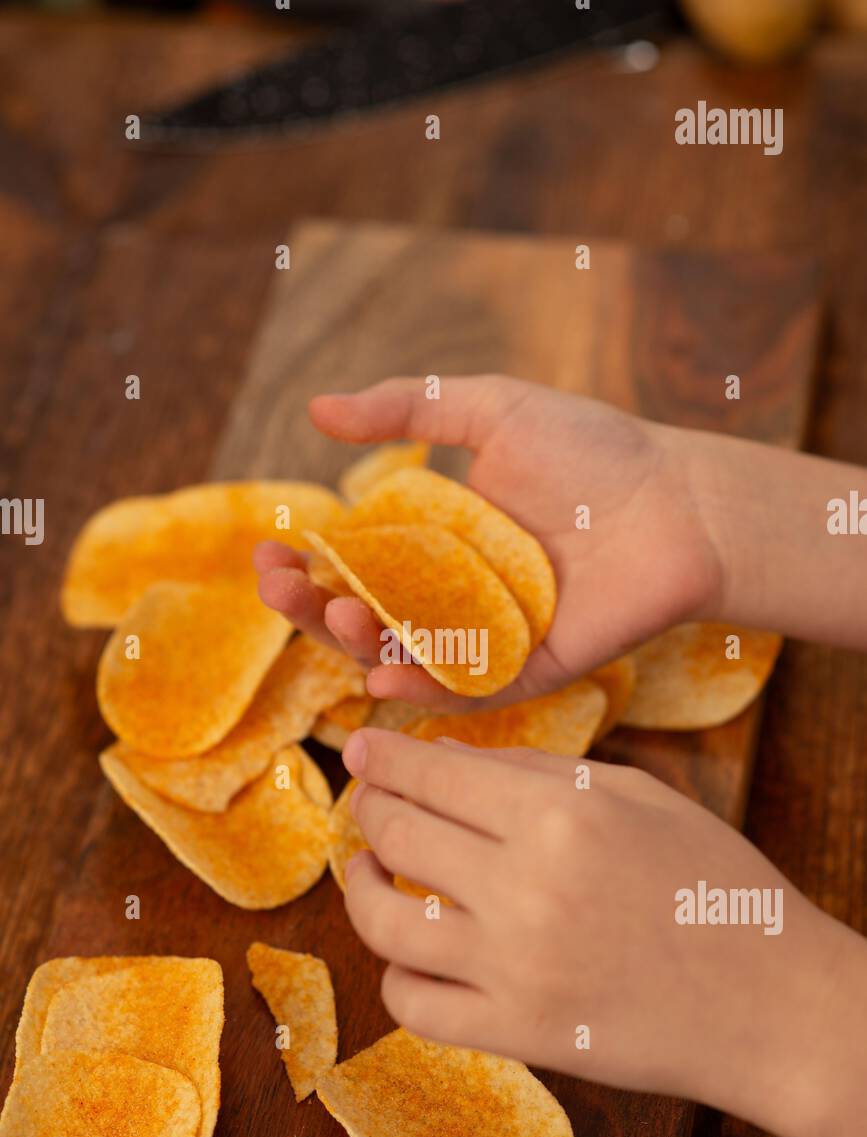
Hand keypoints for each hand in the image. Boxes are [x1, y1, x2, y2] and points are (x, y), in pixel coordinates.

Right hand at [255, 375, 723, 709]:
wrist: (679, 499)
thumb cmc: (593, 449)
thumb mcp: (492, 409)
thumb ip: (407, 408)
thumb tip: (315, 410)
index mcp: (432, 542)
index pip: (348, 564)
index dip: (304, 565)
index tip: (266, 553)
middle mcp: (450, 595)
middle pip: (362, 616)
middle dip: (311, 609)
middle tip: (279, 590)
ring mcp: (485, 636)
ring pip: (404, 656)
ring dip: (359, 645)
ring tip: (338, 613)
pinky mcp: (527, 670)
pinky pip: (466, 688)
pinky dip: (425, 688)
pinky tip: (385, 676)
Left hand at [340, 728, 866, 1136]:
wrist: (769, 1002)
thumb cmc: (710, 884)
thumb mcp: (638, 795)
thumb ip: (535, 770)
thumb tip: (444, 758)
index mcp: (559, 816)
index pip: (431, 774)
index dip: (382, 758)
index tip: (360, 750)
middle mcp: (525, 888)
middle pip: (396, 835)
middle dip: (368, 808)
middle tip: (366, 801)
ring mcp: (514, 969)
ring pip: (383, 923)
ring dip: (359, 888)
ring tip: (365, 872)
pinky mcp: (517, 1035)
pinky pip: (412, 1005)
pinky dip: (397, 975)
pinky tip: (409, 951)